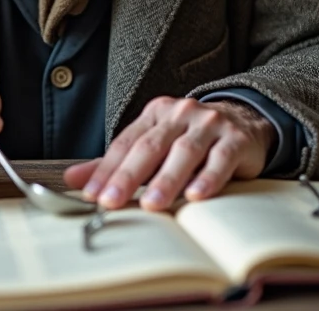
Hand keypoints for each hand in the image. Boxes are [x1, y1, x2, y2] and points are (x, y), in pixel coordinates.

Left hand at [63, 97, 274, 211]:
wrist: (245, 120)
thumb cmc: (191, 138)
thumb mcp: (154, 144)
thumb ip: (116, 162)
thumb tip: (73, 180)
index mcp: (155, 114)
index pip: (126, 143)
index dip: (107, 169)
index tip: (91, 195)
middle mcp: (180, 114)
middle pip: (150, 146)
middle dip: (128, 176)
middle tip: (112, 202)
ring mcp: (209, 124)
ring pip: (184, 152)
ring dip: (166, 180)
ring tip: (151, 204)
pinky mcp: (236, 139)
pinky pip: (220, 159)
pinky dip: (208, 177)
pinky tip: (196, 195)